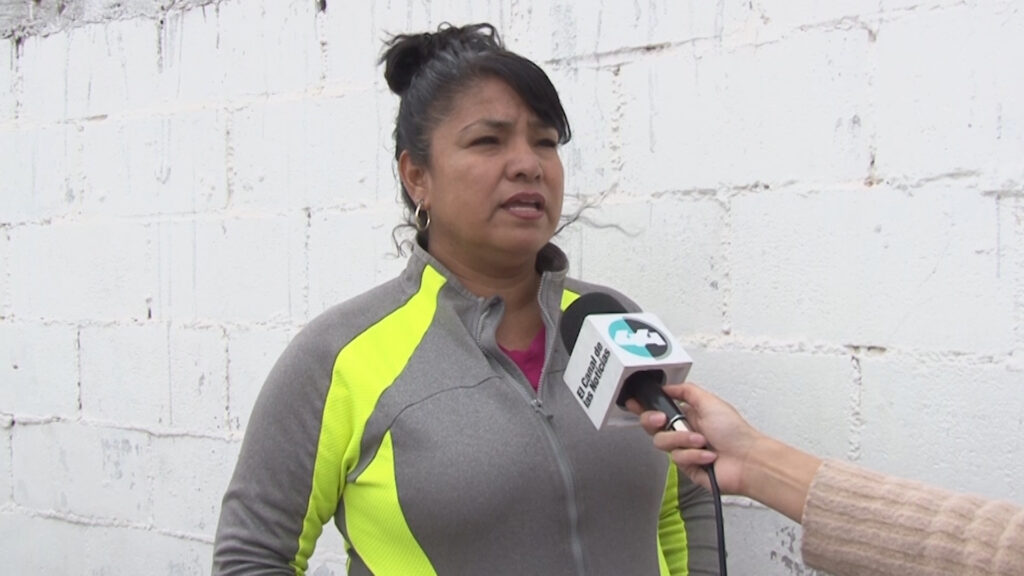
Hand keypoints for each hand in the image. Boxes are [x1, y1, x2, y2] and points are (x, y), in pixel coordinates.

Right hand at [626, 382, 761, 495]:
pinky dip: (695, 455)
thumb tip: (669, 386)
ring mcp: (685, 450)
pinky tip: (708, 455)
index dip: (645, 408)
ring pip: (663, 443)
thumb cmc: (736, 432)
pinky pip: (678, 459)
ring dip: (684, 440)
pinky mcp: (687, 467)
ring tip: (702, 441)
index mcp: (688, 415)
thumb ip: (686, 391)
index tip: (635, 404)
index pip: (659, 410)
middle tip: (665, 420)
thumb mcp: (710, 401)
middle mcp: (684, 432)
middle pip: (653, 426)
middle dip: (656, 421)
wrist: (747, 460)